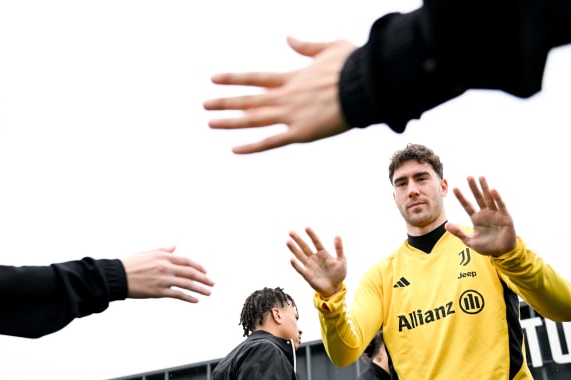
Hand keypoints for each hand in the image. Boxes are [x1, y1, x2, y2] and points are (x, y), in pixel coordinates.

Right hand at [121, 246, 213, 302]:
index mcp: (164, 256)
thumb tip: (174, 247)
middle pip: (190, 272)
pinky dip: (188, 297)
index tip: (205, 272)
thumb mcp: (148, 253)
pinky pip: (177, 294)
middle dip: (203, 278)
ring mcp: (163, 279)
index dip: (198, 266)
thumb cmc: (131, 264)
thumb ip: (163, 250)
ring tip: (208, 293)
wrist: (117, 276)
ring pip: (187, 284)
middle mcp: (166, 266)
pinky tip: (196, 300)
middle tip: (212, 283)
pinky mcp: (159, 291)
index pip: (186, 261)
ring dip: (200, 289)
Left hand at [204, 36, 354, 153]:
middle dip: (225, 102)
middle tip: (204, 104)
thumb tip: (289, 38)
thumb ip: (307, 46)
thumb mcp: (330, 48)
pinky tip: (234, 149)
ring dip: (230, 121)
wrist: (366, 88)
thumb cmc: (354, 67)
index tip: (214, 78)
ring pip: (254, 120)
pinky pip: (272, 142)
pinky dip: (252, 146)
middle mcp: (286, 97)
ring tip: (210, 122)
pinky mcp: (301, 134)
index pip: (255, 78)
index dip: (234, 78)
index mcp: (292, 77)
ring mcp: (291, 116)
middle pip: (249, 100)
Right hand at [287, 227, 345, 297]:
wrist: (335, 289)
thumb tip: (337, 235)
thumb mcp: (342, 260)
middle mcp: (314, 258)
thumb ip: (339, 249)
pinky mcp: (307, 275)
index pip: (316, 242)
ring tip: (288, 241)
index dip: (312, 235)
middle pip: (305, 247)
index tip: (307, 228)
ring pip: (300, 256)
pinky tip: (291, 259)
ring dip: (294, 249)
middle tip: (291, 232)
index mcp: (323, 253)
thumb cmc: (339, 274)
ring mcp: (310, 266)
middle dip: (298, 240)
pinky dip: (296, 265)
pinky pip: (300, 269)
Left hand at [445, 176, 516, 256]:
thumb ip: (458, 233)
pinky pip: (501, 206)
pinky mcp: (505, 217)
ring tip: (481, 177)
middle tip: (469, 176)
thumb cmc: (487, 246)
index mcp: (476, 218)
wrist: (502, 253)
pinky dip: (497, 198)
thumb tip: (446, 225)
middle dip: (473, 188)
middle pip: (478, 198)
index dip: (461, 197)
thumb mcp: (470, 241)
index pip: (467, 205)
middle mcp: (485, 213)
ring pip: (489, 198)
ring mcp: (495, 214)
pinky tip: (493, 190)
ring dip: (485, 188)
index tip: (454, 188)